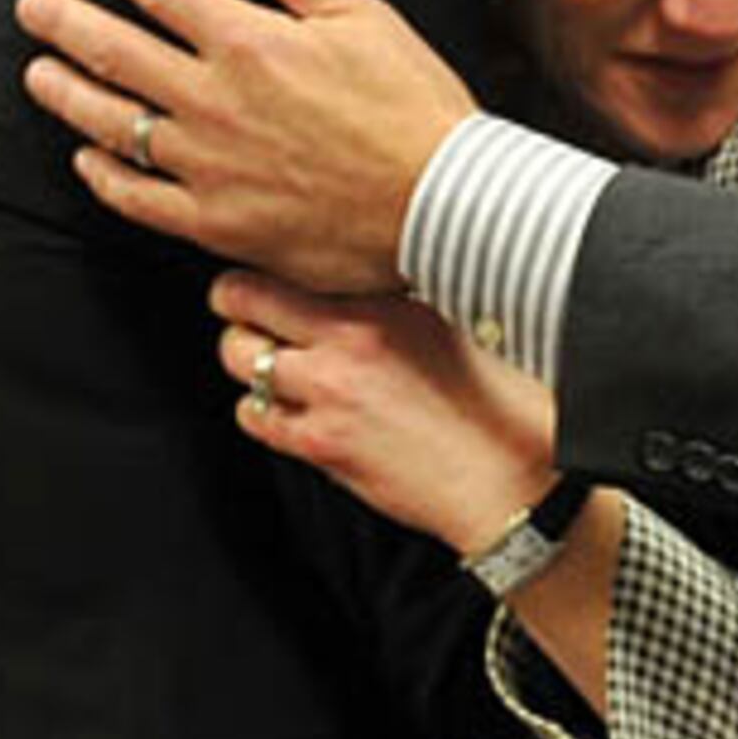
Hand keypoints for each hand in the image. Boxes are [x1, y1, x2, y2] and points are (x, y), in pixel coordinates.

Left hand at [16, 0, 474, 295]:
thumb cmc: (411, 104)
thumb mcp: (360, 14)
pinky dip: (104, 177)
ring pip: (112, 125)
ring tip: (38, 75)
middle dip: (63, 22)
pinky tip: (87, 161)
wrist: (440, 205)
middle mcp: (213, 101)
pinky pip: (138, 198)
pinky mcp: (215, 223)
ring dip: (68, 95)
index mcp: (249, 40)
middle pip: (114, 52)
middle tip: (29, 6)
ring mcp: (207, 166)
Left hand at [214, 270, 553, 554]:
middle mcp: (350, 339)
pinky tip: (285, 412)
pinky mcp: (320, 443)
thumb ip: (389, 302)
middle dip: (233, 304)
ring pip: (237, 357)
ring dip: (245, 360)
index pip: (289, 263)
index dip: (266, 268)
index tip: (263, 278)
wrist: (503, 475)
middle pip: (243, 299)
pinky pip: (254, 417)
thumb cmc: (490, 403)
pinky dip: (260, 412)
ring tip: (265, 365)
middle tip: (239, 311)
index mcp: (383, 302)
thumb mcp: (445, 324)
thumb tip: (351, 286)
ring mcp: (329, 392)